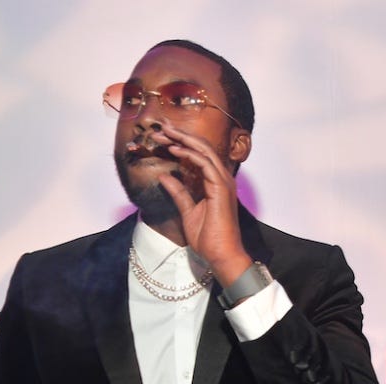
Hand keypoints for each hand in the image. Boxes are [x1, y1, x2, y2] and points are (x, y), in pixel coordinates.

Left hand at [154, 121, 251, 285]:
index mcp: (215, 182)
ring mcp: (223, 181)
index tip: (163, 138)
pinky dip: (189, 154)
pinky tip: (174, 149)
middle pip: (201, 148)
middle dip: (180, 135)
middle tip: (161, 127)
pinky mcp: (221, 187)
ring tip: (164, 133)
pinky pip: (204, 163)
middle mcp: (222, 178)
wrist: (221, 254)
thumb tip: (165, 177)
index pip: (198, 156)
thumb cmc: (209, 237)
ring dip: (182, 140)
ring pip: (203, 151)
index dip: (180, 144)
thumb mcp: (187, 211)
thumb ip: (178, 193)